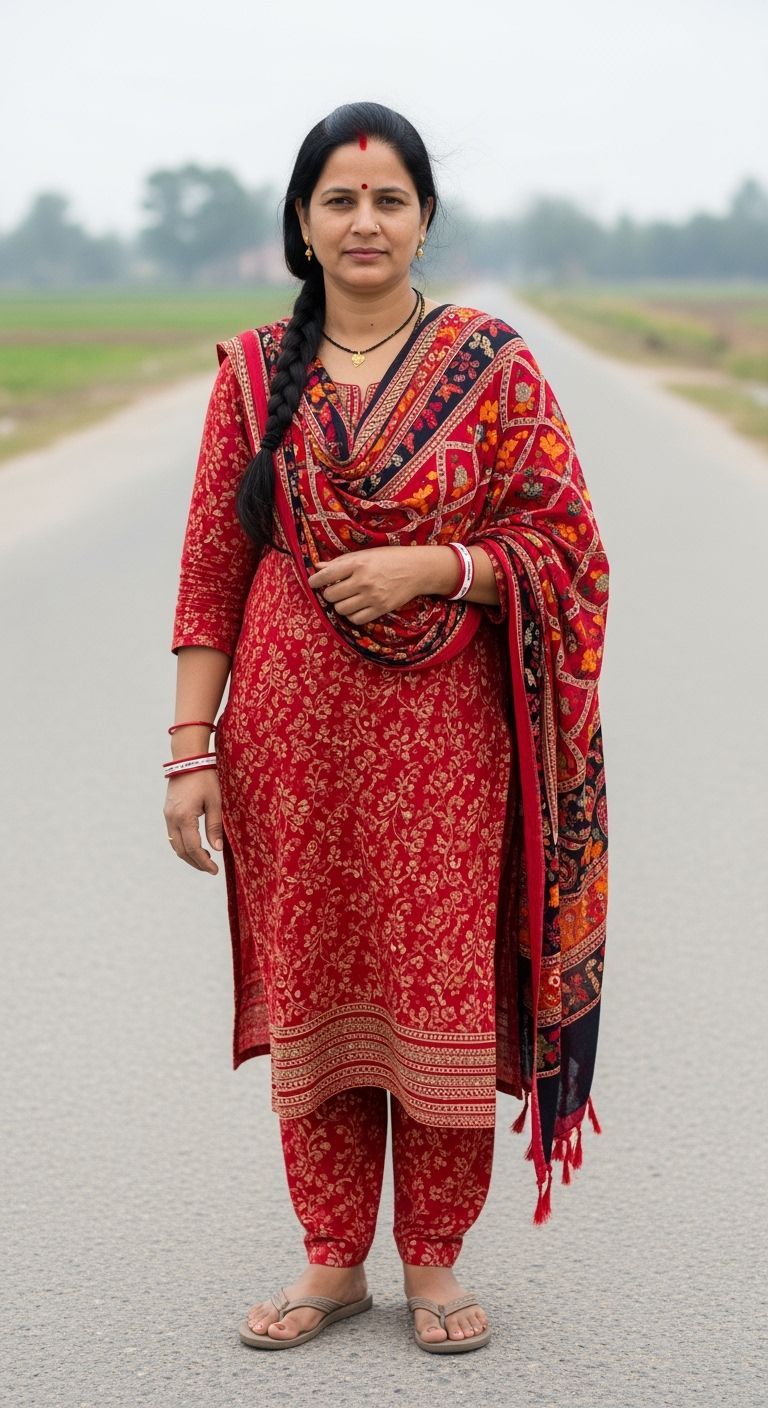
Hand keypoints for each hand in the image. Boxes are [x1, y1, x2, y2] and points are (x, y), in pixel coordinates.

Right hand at [164, 769, 223, 874]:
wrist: (188, 759)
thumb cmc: (205, 778)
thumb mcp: (215, 802)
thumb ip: (215, 827)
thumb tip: (217, 849)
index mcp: (185, 817)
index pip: (193, 848)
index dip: (204, 862)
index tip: (214, 871)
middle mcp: (172, 819)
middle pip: (181, 851)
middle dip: (195, 863)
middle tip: (210, 869)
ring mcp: (167, 815)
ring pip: (174, 844)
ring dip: (188, 855)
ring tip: (205, 859)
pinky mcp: (168, 812)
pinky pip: (173, 835)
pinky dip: (182, 844)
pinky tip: (195, 846)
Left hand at [307, 545, 452, 625]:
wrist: (417, 569)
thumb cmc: (389, 558)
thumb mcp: (365, 555)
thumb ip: (340, 562)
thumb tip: (317, 566)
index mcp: (357, 564)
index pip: (327, 575)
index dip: (315, 581)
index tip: (313, 583)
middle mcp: (363, 581)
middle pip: (331, 595)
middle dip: (330, 593)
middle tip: (336, 589)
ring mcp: (372, 596)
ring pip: (341, 609)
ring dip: (340, 605)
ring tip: (347, 598)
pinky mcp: (381, 608)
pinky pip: (356, 619)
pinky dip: (352, 615)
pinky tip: (356, 607)